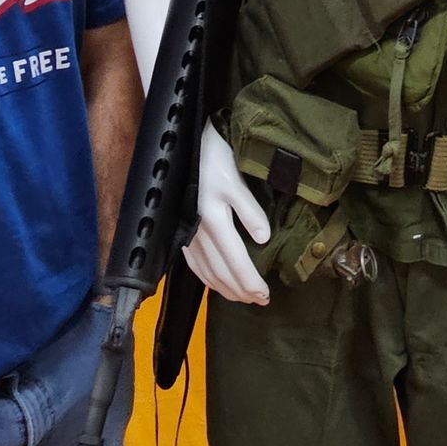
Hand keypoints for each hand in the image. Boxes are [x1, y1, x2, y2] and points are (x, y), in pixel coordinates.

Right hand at [182, 123, 272, 305]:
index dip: (250, 282)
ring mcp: (187, 233)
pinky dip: (206, 278)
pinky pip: (193, 263)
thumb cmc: (214, 156)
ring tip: (242, 298)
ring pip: (206, 271)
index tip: (265, 295)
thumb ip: (249, 209)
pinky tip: (214, 283)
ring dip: (224, 288)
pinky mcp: (180, 230)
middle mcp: (198, 231)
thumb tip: (263, 238)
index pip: (235, 261)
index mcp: (214, 219)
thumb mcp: (235, 178)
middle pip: (221, 271)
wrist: (183, 144)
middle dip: (241, 290)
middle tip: (260, 301)